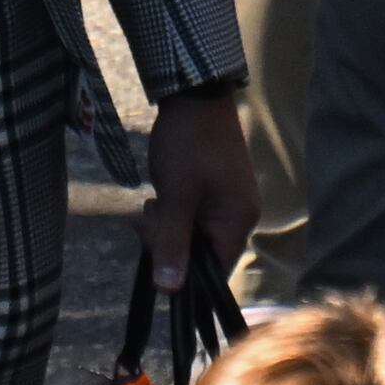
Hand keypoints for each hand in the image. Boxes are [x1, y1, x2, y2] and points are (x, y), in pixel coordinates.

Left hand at [139, 85, 259, 288]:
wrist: (195, 94)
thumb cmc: (187, 144)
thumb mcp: (175, 196)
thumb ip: (172, 242)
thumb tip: (169, 290)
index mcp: (238, 221)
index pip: (214, 271)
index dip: (182, 272)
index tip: (152, 255)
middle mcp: (241, 216)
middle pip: (203, 252)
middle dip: (169, 242)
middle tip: (143, 219)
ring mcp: (230, 201)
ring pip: (194, 233)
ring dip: (167, 226)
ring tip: (149, 203)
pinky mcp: (217, 189)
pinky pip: (194, 215)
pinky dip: (174, 211)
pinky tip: (158, 197)